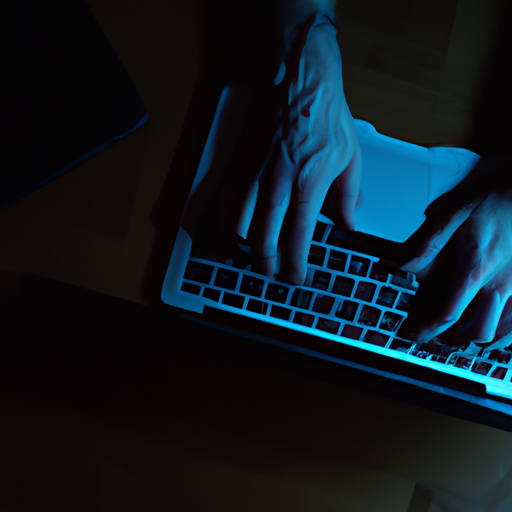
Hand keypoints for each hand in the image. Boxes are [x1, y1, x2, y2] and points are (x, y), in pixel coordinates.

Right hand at [237, 14, 360, 284]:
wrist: (301, 81)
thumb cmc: (327, 117)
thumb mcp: (350, 158)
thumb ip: (349, 197)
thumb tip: (347, 225)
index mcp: (309, 183)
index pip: (297, 235)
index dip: (295, 262)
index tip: (295, 277)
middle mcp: (279, 182)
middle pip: (262, 235)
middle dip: (265, 262)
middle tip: (272, 273)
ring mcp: (256, 173)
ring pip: (240, 221)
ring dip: (244, 245)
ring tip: (254, 257)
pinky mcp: (244, 163)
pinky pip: (231, 199)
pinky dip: (232, 221)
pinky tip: (237, 231)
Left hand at [401, 158, 511, 347]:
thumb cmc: (495, 198)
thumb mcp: (454, 212)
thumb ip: (429, 242)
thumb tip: (406, 266)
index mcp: (475, 268)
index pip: (450, 313)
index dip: (431, 330)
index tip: (418, 334)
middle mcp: (500, 284)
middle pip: (478, 331)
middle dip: (456, 338)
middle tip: (440, 334)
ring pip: (502, 332)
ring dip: (480, 336)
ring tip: (463, 333)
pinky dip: (506, 332)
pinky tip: (493, 327)